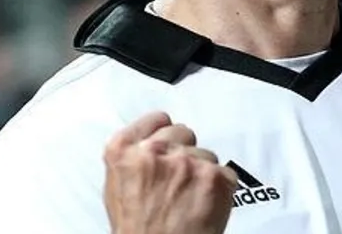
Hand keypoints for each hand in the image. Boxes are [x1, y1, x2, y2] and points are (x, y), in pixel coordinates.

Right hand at [103, 112, 237, 233]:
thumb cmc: (138, 232)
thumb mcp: (116, 191)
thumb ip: (132, 160)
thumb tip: (146, 146)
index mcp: (123, 151)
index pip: (156, 119)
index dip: (164, 131)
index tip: (168, 139)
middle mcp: (154, 151)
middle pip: (183, 132)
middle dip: (184, 152)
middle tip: (178, 180)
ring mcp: (187, 162)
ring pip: (206, 153)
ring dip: (201, 172)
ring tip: (188, 199)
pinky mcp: (215, 176)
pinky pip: (225, 172)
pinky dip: (219, 187)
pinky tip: (203, 205)